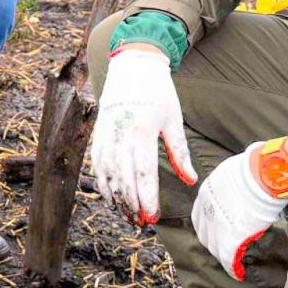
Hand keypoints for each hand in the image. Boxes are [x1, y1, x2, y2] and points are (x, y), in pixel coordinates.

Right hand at [89, 45, 194, 224]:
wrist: (133, 63)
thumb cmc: (158, 91)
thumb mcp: (173, 119)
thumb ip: (180, 151)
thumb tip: (190, 180)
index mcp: (142, 130)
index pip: (143, 172)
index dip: (147, 197)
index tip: (153, 216)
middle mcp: (120, 133)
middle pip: (122, 178)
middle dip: (131, 204)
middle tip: (140, 223)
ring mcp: (105, 132)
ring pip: (105, 173)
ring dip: (115, 197)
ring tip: (126, 215)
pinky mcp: (97, 131)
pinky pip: (96, 162)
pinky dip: (101, 182)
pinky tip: (110, 196)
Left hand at [192, 141, 287, 280]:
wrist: (262, 174)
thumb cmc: (255, 168)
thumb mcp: (233, 174)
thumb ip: (231, 186)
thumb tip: (244, 189)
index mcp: (206, 192)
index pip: (201, 216)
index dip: (208, 226)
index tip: (216, 232)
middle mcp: (206, 209)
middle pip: (205, 233)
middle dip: (213, 242)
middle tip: (224, 250)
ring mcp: (217, 225)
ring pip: (216, 247)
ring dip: (223, 256)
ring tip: (233, 263)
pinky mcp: (230, 238)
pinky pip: (228, 258)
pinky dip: (233, 268)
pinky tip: (238, 274)